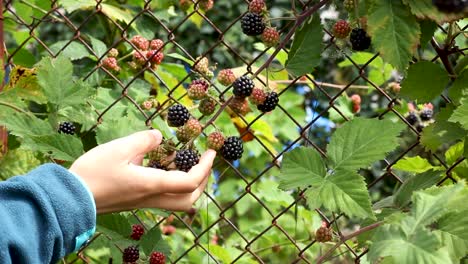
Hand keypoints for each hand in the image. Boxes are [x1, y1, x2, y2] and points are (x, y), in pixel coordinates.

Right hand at [69, 130, 215, 213]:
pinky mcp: (136, 202)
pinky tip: (163, 165)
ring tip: (185, 160)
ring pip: (178, 201)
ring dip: (189, 183)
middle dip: (202, 180)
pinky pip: (164, 197)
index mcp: (152, 184)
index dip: (205, 168)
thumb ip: (143, 140)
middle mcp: (152, 197)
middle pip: (189, 198)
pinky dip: (173, 183)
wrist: (71, 199)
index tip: (211, 152)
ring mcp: (144, 202)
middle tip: (203, 161)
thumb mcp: (118, 149)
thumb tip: (158, 136)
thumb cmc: (93, 173)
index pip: (190, 182)